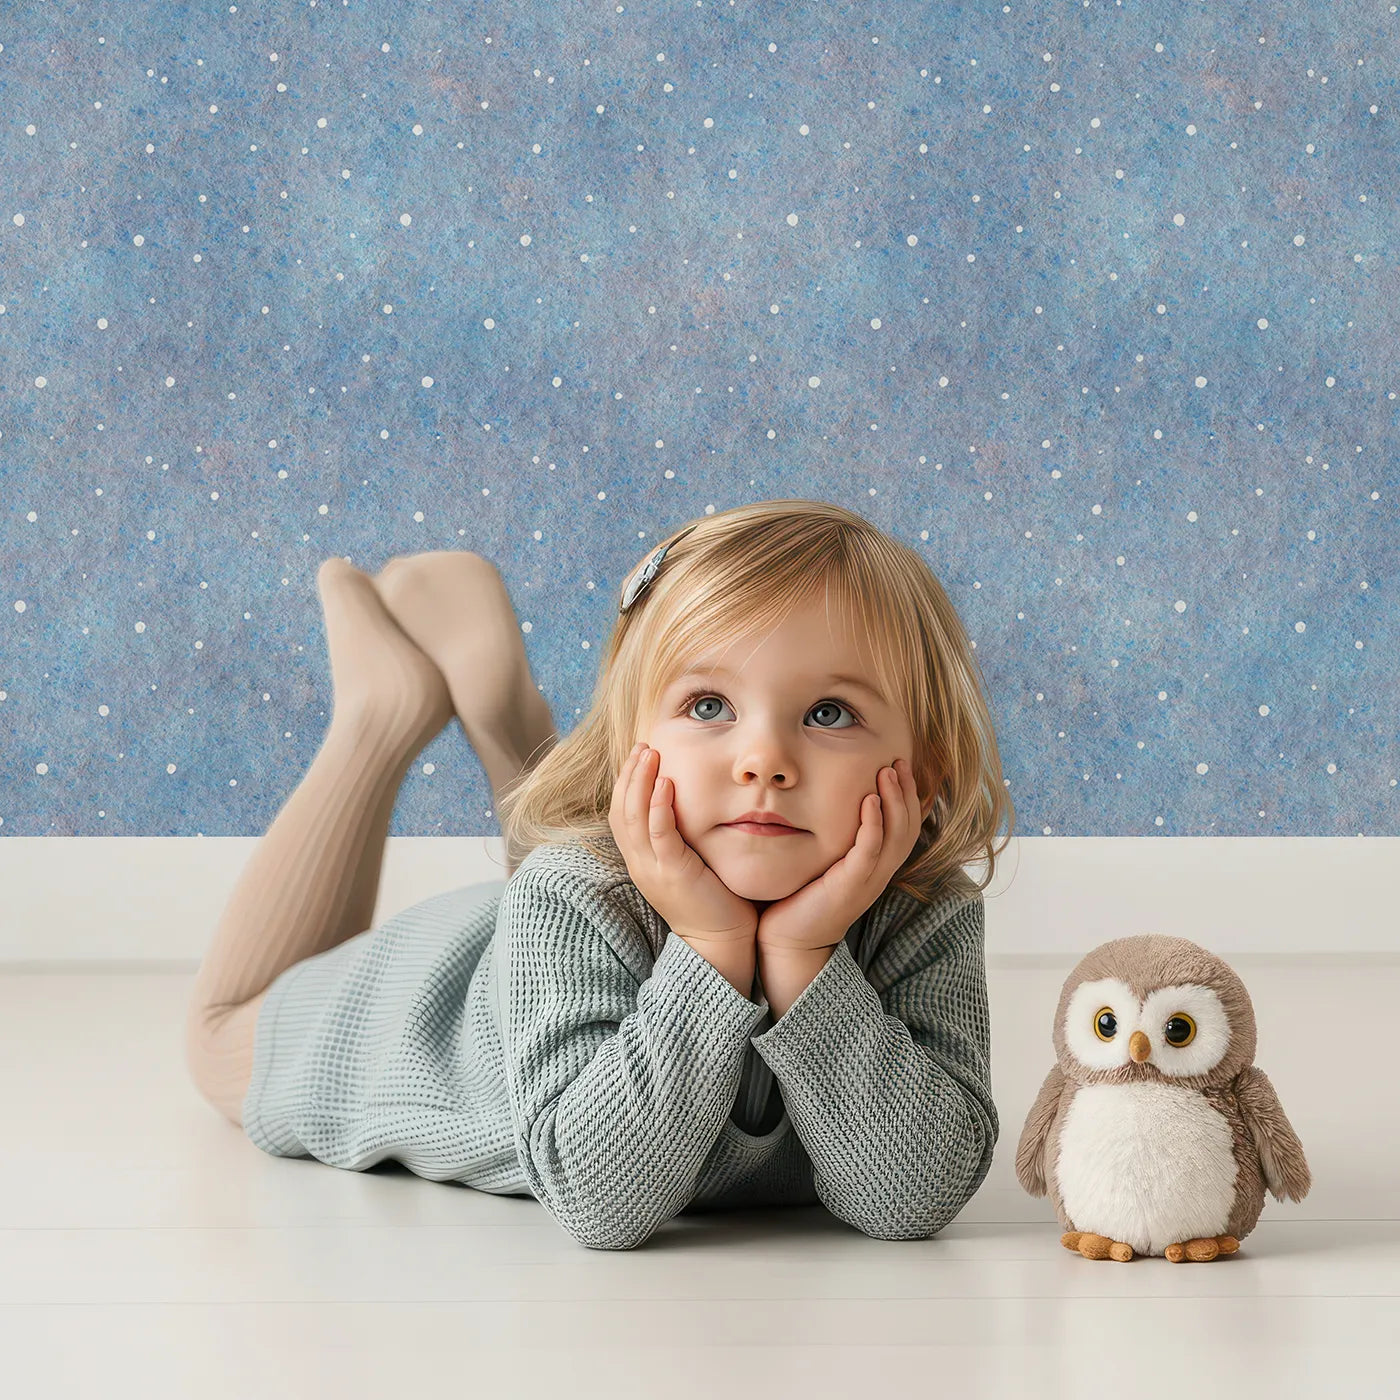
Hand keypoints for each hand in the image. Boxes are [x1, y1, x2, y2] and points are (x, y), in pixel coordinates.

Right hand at [609, 742, 759, 945]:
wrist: (719, 943)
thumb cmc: (711, 900)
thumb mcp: (687, 863)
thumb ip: (680, 837)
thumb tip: (687, 803)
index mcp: (640, 860)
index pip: (620, 814)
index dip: (626, 782)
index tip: (639, 756)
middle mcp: (639, 863)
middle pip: (620, 810)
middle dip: (629, 774)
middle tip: (642, 746)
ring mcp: (652, 869)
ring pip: (633, 818)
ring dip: (639, 782)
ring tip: (649, 754)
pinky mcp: (672, 873)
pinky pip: (659, 834)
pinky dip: (659, 806)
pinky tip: (665, 783)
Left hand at [755, 758, 924, 952]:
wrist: (787, 941)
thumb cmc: (800, 897)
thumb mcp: (823, 861)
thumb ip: (833, 835)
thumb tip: (823, 797)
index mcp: (876, 866)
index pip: (906, 826)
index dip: (908, 795)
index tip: (900, 764)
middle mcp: (878, 873)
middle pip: (908, 828)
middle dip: (907, 791)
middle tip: (900, 761)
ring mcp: (867, 881)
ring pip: (896, 837)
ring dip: (895, 801)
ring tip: (888, 772)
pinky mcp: (849, 887)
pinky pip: (870, 852)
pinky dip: (873, 825)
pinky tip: (869, 801)